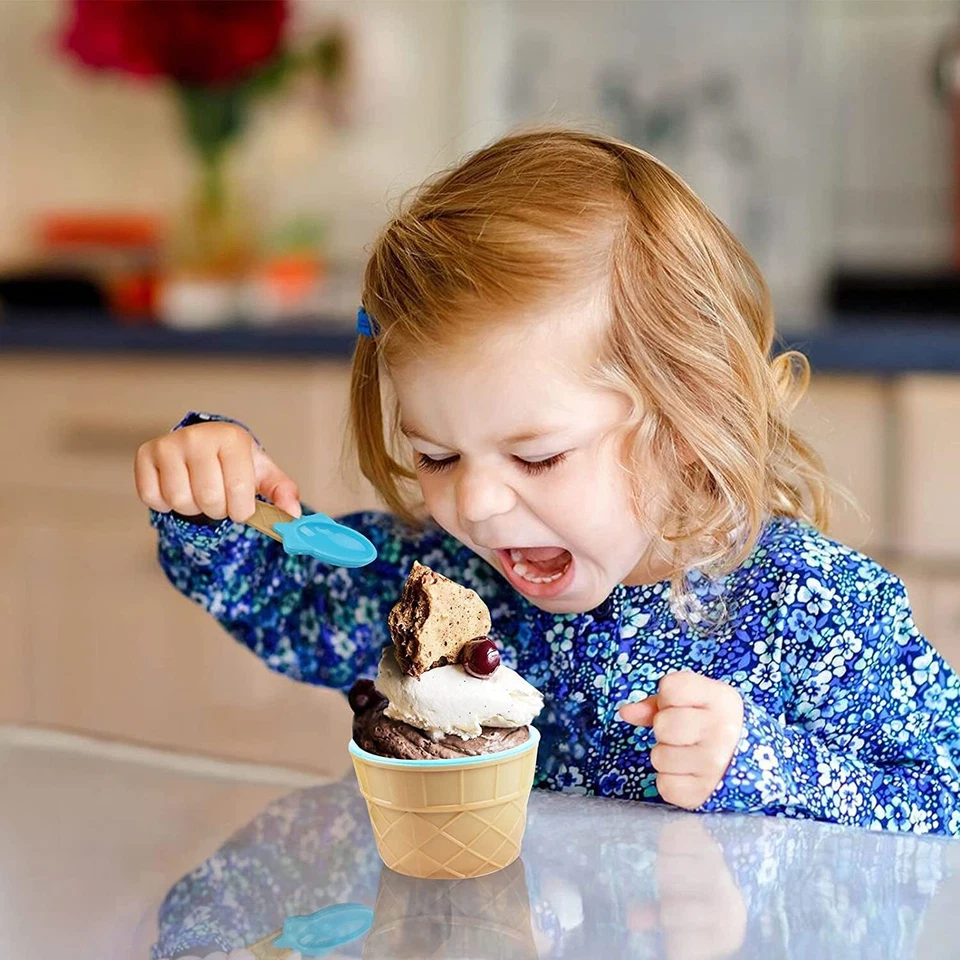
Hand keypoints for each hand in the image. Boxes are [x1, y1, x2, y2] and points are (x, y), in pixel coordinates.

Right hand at [134, 421, 300, 522]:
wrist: (204, 445)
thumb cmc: (236, 463)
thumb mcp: (263, 474)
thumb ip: (283, 493)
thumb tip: (293, 515)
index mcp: (232, 438)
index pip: (238, 492)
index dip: (241, 510)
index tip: (241, 504)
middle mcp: (197, 436)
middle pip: (209, 499)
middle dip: (218, 510)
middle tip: (219, 499)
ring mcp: (168, 444)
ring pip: (180, 501)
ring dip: (192, 509)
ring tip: (199, 492)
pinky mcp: (145, 455)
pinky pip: (153, 498)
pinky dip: (166, 504)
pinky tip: (178, 487)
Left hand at [619, 671, 742, 809]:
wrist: (758, 764)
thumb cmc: (716, 725)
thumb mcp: (698, 701)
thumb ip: (658, 702)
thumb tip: (625, 712)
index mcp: (722, 699)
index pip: (671, 687)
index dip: (668, 698)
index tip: (684, 706)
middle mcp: (723, 731)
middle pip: (662, 725)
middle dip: (666, 729)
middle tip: (686, 734)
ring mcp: (715, 765)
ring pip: (659, 756)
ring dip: (667, 756)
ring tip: (689, 755)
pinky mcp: (705, 794)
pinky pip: (664, 785)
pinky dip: (672, 781)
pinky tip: (691, 774)